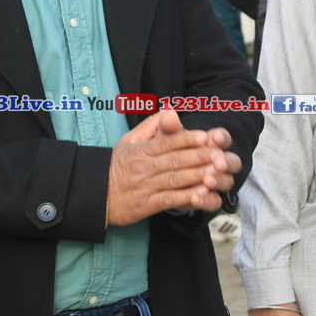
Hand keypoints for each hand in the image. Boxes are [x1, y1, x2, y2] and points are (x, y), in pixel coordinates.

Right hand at [106, 109, 240, 224]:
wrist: (94, 194)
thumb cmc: (115, 166)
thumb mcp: (128, 141)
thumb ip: (150, 127)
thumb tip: (169, 109)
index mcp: (140, 150)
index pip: (167, 142)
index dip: (187, 139)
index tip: (206, 137)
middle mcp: (143, 167)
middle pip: (175, 160)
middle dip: (200, 158)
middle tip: (221, 156)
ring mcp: (145, 187)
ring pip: (174, 179)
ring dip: (197, 177)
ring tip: (217, 175)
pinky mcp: (145, 205)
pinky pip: (168, 201)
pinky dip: (184, 198)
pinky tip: (200, 196)